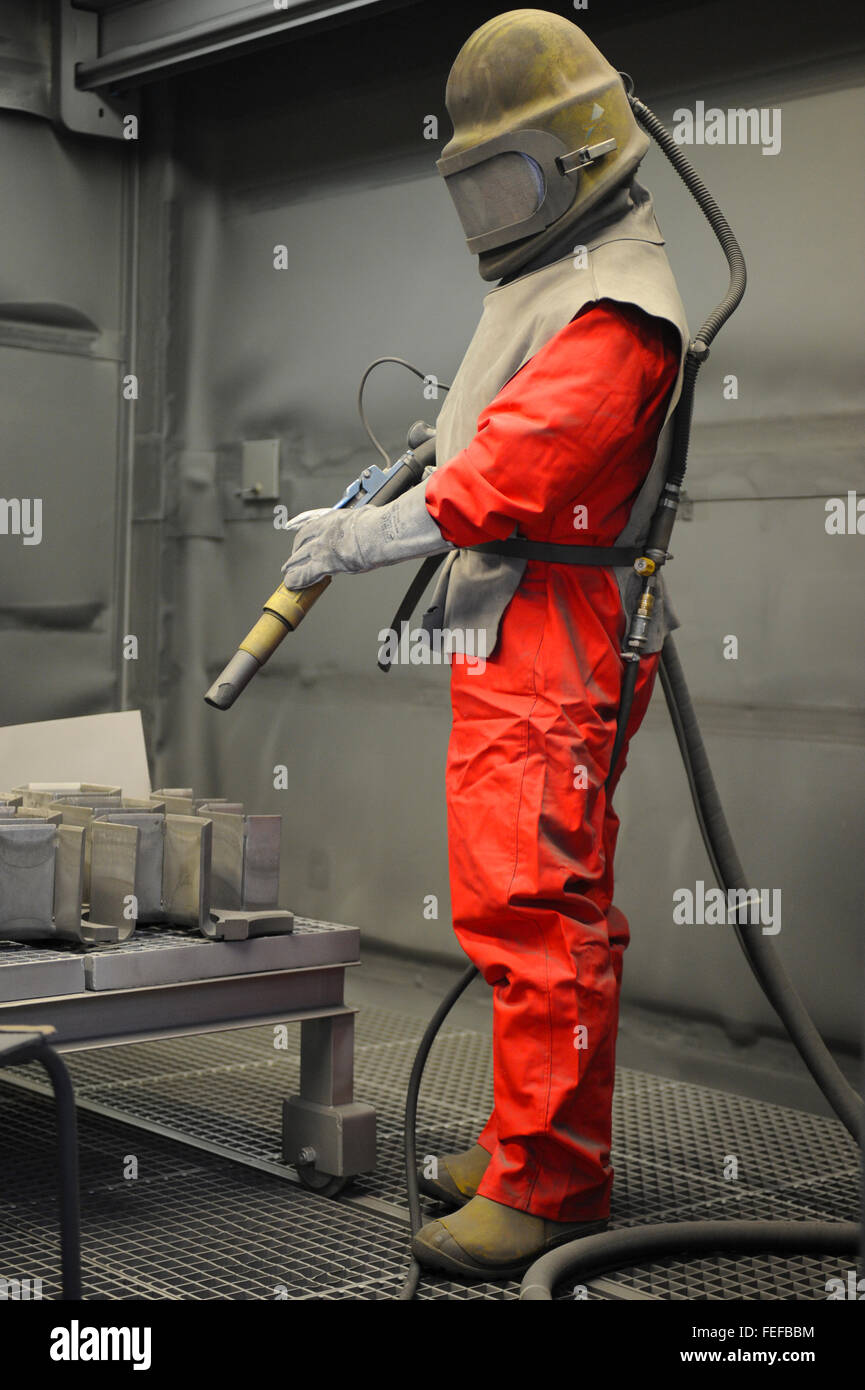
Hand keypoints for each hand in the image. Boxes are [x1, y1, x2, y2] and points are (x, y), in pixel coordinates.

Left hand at [281, 484, 453, 591]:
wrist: (383, 531)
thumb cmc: (384, 523)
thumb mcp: (374, 516)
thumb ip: (372, 520)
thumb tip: (386, 521)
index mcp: (337, 518)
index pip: (314, 524)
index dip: (305, 534)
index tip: (301, 538)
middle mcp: (326, 530)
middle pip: (303, 540)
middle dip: (296, 550)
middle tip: (292, 558)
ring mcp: (322, 546)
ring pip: (300, 557)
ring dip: (293, 566)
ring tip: (287, 573)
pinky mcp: (324, 562)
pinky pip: (305, 573)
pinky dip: (297, 579)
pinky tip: (291, 584)